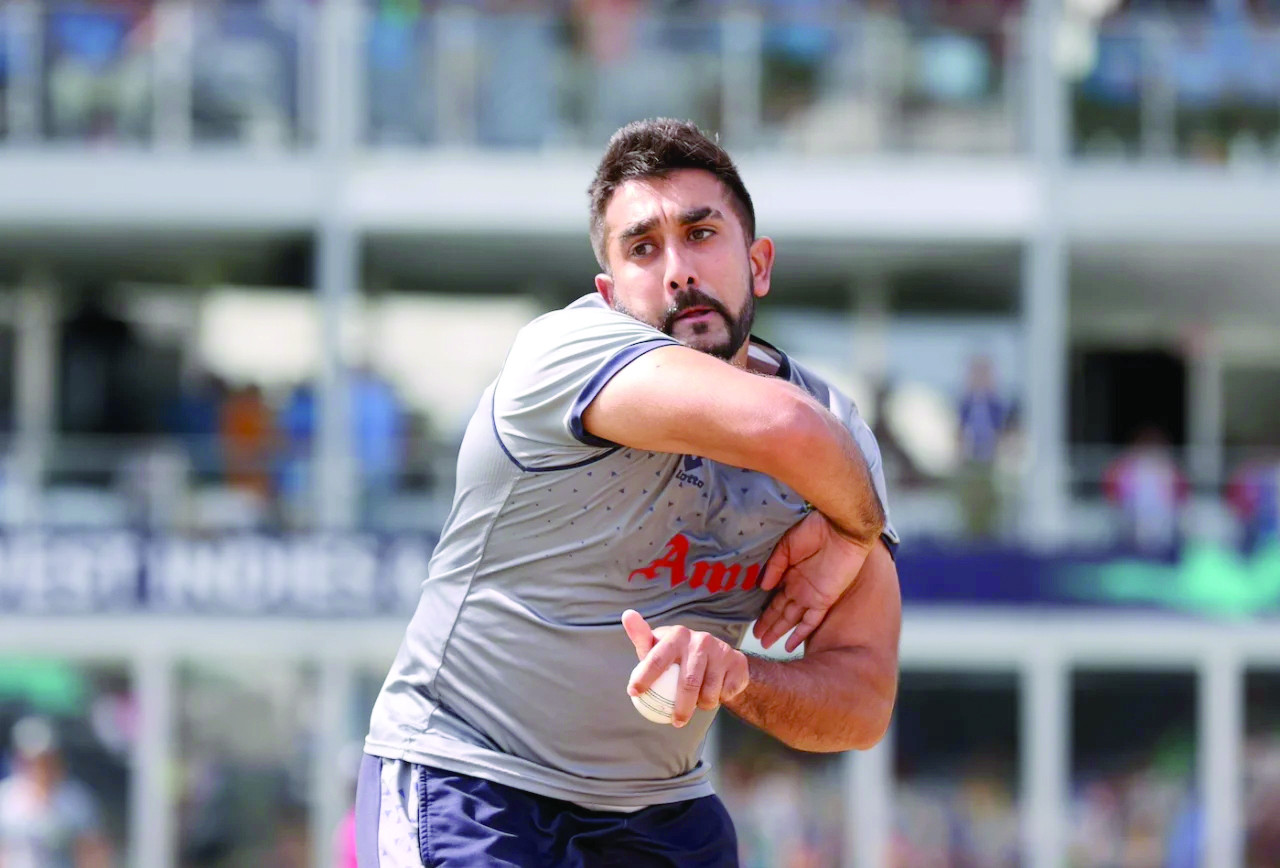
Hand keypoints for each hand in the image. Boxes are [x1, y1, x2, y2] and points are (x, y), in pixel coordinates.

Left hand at [622, 609, 748, 727]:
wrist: (719, 656)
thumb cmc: (679, 654)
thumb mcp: (659, 646)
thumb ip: (641, 636)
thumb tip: (627, 614)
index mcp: (678, 635)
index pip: (657, 659)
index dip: (644, 677)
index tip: (634, 693)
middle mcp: (701, 640)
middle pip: (689, 683)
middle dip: (681, 708)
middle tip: (676, 722)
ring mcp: (722, 650)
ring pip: (709, 693)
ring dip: (702, 705)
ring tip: (697, 704)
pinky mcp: (738, 662)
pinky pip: (726, 693)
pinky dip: (719, 700)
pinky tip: (715, 694)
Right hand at [753, 511, 872, 651]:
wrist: (839, 528)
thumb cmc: (814, 530)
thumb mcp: (786, 546)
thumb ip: (775, 567)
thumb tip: (762, 587)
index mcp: (790, 573)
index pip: (774, 597)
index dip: (764, 610)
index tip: (753, 622)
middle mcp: (799, 587)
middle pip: (781, 611)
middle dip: (768, 624)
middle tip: (756, 637)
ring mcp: (811, 595)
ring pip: (791, 619)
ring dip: (778, 631)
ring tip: (764, 643)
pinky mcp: (824, 599)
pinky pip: (811, 621)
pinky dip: (800, 634)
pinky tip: (789, 646)